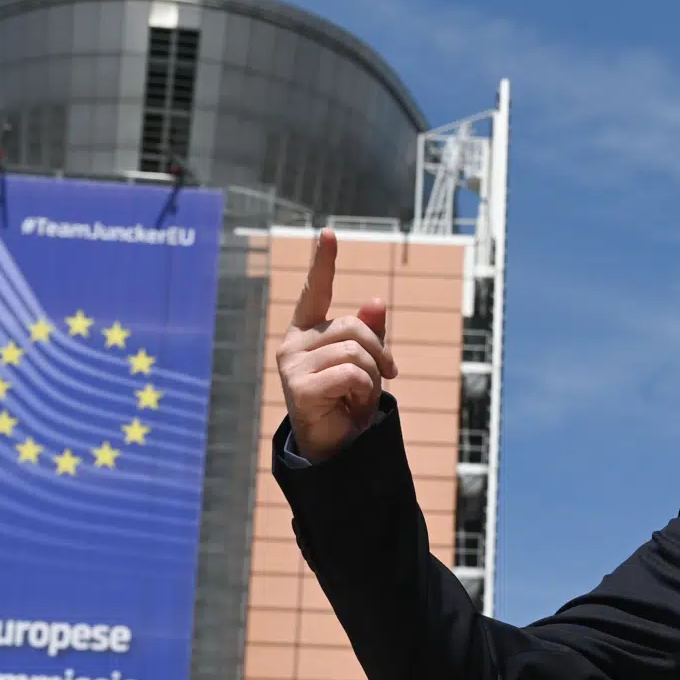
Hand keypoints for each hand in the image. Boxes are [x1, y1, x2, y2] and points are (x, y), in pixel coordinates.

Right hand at [276, 228, 398, 461]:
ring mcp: (292, 366)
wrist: (335, 447)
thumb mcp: (365, 363)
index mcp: (307, 332)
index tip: (329, 233)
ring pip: (355, 352)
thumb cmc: (347, 401)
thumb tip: (376, 300)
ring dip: (372, 377)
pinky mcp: (299, 388)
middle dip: (379, 351)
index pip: (316, 291)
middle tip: (387, 376)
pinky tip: (351, 402)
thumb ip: (370, 333)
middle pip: (353, 327)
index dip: (323, 262)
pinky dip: (364, 389)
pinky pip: (351, 374)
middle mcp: (293, 344)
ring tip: (361, 394)